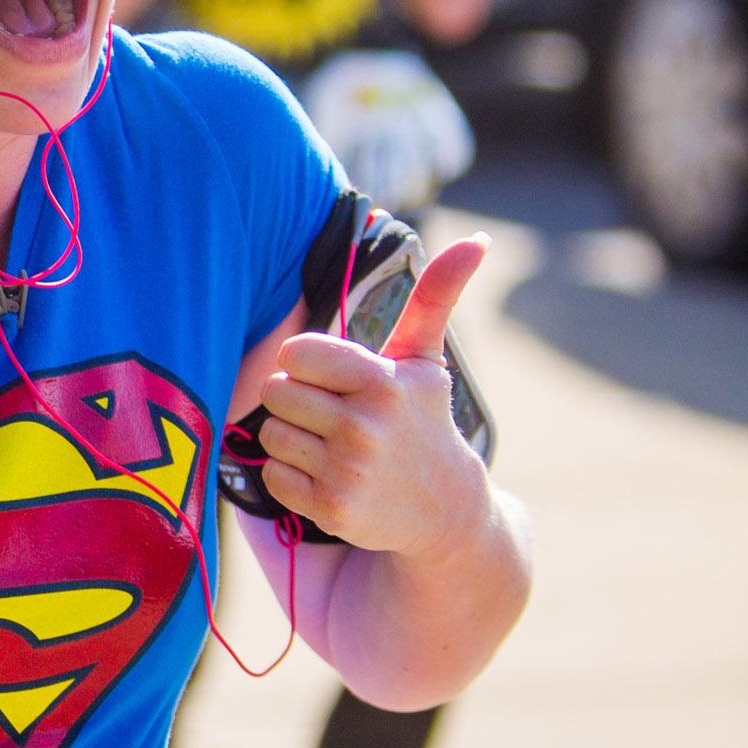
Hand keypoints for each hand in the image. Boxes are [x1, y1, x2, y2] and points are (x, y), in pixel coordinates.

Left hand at [254, 237, 491, 555]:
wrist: (445, 508)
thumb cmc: (422, 418)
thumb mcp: (426, 358)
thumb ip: (436, 295)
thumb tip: (477, 238)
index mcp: (381, 381)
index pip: (295, 354)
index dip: (303, 362)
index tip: (328, 375)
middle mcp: (364, 426)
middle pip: (276, 393)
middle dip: (296, 400)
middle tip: (330, 413)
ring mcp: (347, 471)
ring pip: (270, 434)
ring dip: (291, 438)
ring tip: (329, 444)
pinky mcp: (331, 510)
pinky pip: (272, 477)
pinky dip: (290, 477)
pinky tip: (327, 475)